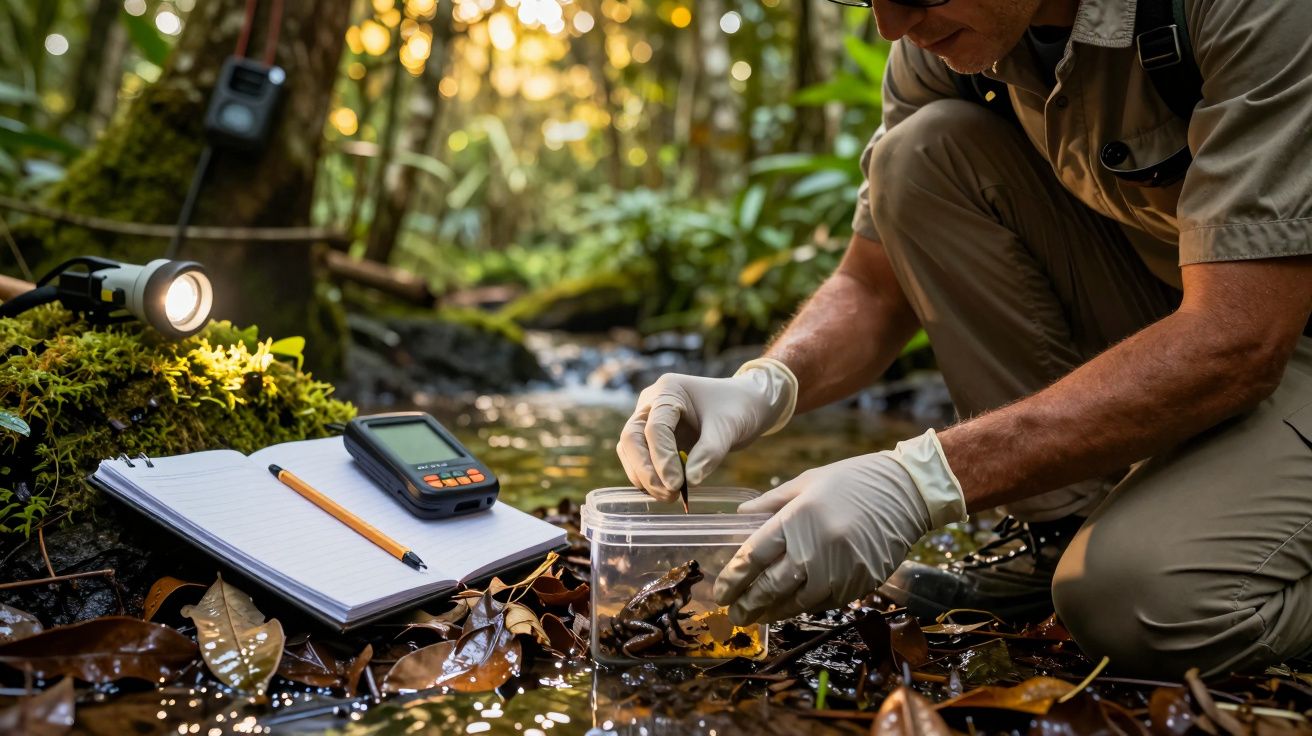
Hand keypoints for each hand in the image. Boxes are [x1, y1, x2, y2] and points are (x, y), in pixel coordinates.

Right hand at [616, 359, 796, 501]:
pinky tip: (666, 491)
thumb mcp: (729, 427)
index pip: (655, 427)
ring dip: (645, 476)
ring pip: (631, 451)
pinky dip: (650, 476)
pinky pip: (642, 459)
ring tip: (669, 497)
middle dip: (646, 470)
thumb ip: (709, 452)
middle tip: (668, 494)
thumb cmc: (738, 407)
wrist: (746, 403)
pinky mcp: (654, 438)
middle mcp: (652, 403)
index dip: (662, 458)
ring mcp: (649, 420)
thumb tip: (689, 482)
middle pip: (632, 438)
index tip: (676, 485)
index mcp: (668, 390)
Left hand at [713, 429, 966, 623]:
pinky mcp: (858, 585)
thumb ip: (770, 504)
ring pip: (795, 602)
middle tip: (731, 612)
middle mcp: (816, 549)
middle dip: (746, 603)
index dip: (733, 577)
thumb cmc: (854, 480)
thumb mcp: (806, 481)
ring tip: (753, 617)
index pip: (754, 556)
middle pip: (770, 586)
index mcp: (799, 519)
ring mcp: (839, 571)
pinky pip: (822, 602)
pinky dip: (800, 607)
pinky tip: (787, 608)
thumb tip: (738, 519)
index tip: (720, 589)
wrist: (907, 492)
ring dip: (771, 612)